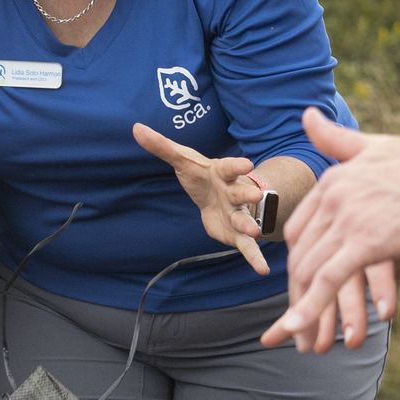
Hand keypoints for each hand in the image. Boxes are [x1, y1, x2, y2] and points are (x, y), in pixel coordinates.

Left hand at [132, 123, 270, 274]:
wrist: (218, 195)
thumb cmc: (201, 175)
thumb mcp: (182, 160)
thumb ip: (161, 146)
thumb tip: (136, 128)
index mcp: (223, 173)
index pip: (230, 167)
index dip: (237, 165)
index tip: (246, 164)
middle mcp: (234, 192)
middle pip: (242, 192)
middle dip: (249, 194)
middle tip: (256, 195)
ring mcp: (238, 213)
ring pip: (245, 219)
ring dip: (250, 224)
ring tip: (254, 231)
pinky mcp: (236, 234)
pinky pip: (247, 246)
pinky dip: (255, 257)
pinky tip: (262, 270)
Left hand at [266, 109, 399, 349]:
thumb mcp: (375, 145)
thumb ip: (337, 138)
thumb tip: (306, 114)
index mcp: (333, 178)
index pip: (299, 226)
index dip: (298, 258)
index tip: (302, 282)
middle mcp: (333, 195)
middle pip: (300, 251)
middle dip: (296, 289)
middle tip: (295, 319)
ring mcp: (347, 218)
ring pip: (309, 268)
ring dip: (299, 306)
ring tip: (295, 336)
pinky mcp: (366, 241)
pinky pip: (328, 280)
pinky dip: (309, 307)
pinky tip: (298, 328)